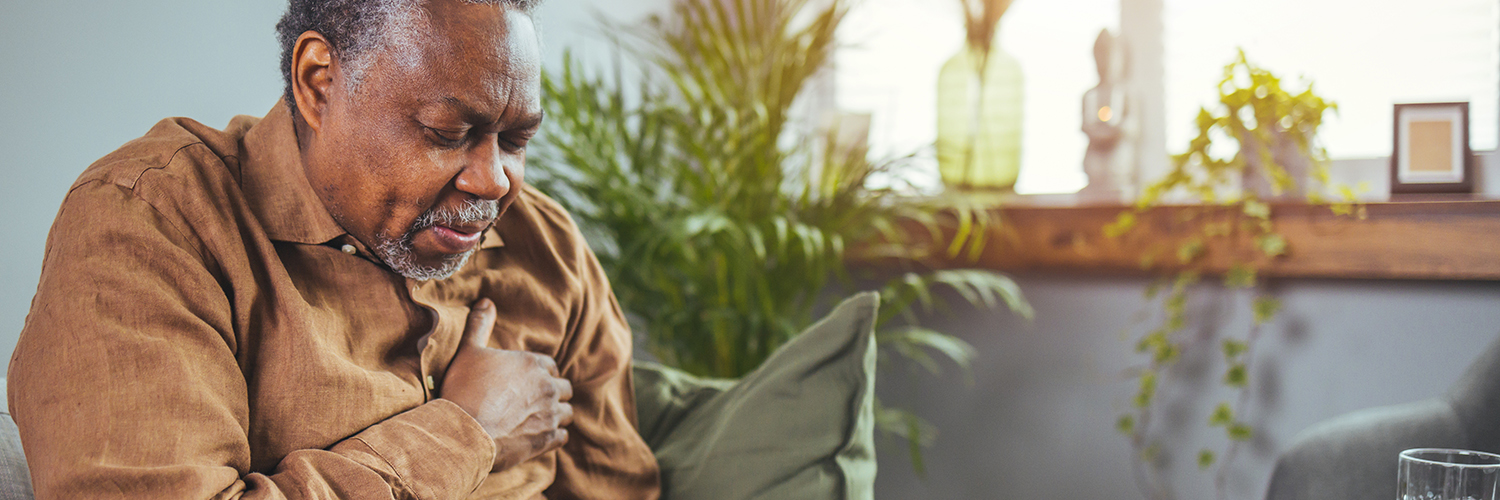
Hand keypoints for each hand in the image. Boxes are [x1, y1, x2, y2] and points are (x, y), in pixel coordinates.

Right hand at [440, 298, 573, 471]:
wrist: (464, 431)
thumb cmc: (465, 389)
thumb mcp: (468, 351)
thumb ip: (480, 324)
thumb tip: (486, 302)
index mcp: (533, 364)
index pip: (550, 365)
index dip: (541, 373)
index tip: (530, 381)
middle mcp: (547, 387)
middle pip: (564, 388)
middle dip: (553, 392)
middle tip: (535, 400)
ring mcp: (550, 414)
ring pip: (567, 412)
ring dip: (556, 414)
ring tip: (539, 419)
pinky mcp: (547, 439)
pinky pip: (562, 436)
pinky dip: (554, 436)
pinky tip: (540, 437)